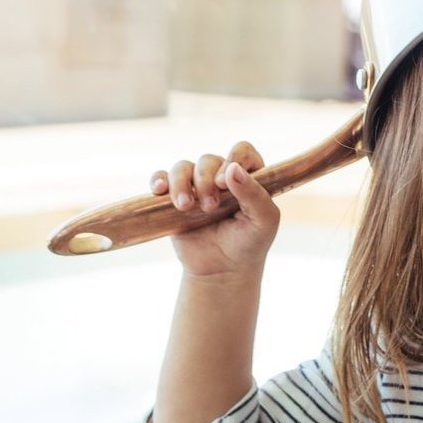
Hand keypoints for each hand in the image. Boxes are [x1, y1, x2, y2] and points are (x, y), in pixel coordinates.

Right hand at [149, 141, 279, 277]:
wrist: (222, 271)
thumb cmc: (249, 244)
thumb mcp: (263, 222)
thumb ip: (255, 194)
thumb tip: (233, 168)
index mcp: (248, 177)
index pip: (242, 151)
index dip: (233, 159)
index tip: (224, 183)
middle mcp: (221, 177)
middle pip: (208, 160)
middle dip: (205, 181)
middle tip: (210, 207)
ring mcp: (196, 187)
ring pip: (182, 167)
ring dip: (180, 183)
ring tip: (185, 207)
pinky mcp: (174, 199)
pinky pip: (161, 178)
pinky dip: (158, 180)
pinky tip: (159, 191)